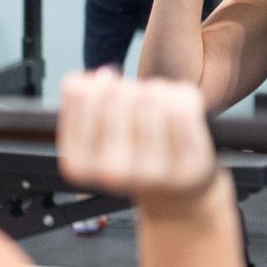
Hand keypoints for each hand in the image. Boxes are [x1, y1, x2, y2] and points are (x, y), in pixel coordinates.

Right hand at [58, 70, 219, 205]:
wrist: (172, 190)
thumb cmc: (129, 151)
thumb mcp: (95, 128)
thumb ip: (85, 97)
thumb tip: (104, 76)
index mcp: (78, 165)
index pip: (80, 93)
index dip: (97, 85)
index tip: (105, 97)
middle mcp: (112, 172)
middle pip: (117, 94)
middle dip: (128, 89)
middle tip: (137, 106)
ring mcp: (152, 171)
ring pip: (152, 96)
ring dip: (157, 92)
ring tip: (159, 110)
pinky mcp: (188, 163)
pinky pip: (183, 104)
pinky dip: (183, 98)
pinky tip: (180, 115)